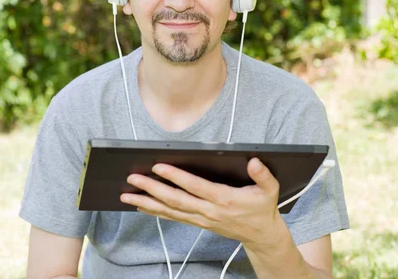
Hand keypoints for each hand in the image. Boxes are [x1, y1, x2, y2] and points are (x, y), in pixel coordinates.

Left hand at [120, 158, 283, 246]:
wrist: (261, 235)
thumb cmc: (262, 209)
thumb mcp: (269, 190)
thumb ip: (263, 175)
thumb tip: (254, 161)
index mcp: (224, 199)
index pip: (195, 186)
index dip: (176, 177)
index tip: (158, 167)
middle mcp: (209, 210)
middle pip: (175, 200)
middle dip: (152, 189)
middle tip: (133, 179)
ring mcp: (202, 219)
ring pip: (170, 211)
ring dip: (147, 203)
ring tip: (128, 195)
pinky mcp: (198, 223)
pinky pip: (174, 218)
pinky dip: (156, 212)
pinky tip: (141, 207)